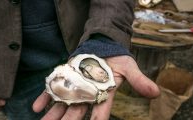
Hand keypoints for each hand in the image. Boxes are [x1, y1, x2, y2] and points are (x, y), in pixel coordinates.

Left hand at [32, 55, 159, 119]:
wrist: (103, 48)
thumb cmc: (118, 60)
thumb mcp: (130, 68)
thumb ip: (139, 81)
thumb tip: (157, 93)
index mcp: (104, 93)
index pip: (101, 111)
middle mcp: (88, 93)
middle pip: (78, 112)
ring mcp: (75, 86)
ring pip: (63, 104)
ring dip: (53, 115)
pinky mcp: (66, 77)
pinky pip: (54, 89)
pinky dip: (45, 98)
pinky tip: (36, 107)